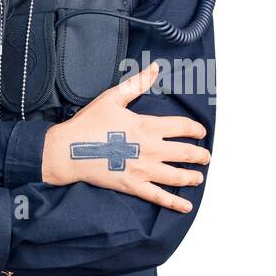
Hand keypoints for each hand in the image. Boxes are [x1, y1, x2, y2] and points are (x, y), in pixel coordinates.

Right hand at [42, 62, 210, 211]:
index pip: (182, 127)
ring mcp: (143, 170)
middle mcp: (151, 149)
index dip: (195, 130)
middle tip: (206, 157)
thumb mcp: (113, 98)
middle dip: (200, 155)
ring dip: (192, 177)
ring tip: (199, 178)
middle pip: (185, 153)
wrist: (69, 150)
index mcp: (148, 126)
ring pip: (177, 176)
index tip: (201, 132)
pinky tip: (186, 207)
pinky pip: (158, 197)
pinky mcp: (133, 186)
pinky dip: (174, 203)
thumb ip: (137, 84)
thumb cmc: (89, 123)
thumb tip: (154, 68)